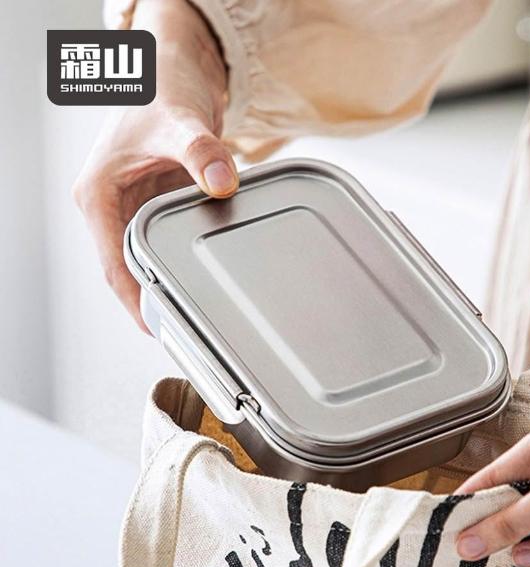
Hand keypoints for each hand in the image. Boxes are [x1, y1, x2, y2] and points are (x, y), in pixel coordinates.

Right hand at [73, 0, 237, 330]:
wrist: (174, 68)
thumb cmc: (159, 87)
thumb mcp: (178, 120)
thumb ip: (201, 151)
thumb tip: (222, 181)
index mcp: (99, 195)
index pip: (112, 262)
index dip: (134, 299)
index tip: (155, 327)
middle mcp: (113, 206)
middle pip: (129, 266)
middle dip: (153, 298)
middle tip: (186, 328)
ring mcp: (136, 206)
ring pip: (149, 256)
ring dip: (169, 280)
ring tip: (199, 311)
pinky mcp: (158, 202)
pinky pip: (169, 239)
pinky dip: (184, 256)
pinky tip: (206, 273)